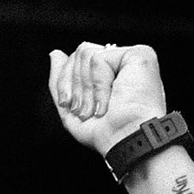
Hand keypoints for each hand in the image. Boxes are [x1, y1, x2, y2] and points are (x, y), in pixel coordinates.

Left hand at [47, 42, 168, 155]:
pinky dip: (98, 84)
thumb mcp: (71, 108)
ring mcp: (130, 57)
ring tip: (98, 108)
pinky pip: (98, 57)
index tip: (73, 108)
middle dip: (74, 86)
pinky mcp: (139, 54)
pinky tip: (110, 100)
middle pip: (78, 54)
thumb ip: (61, 79)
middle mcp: (120, 63)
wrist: (125, 140)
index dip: (66, 84)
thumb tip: (54, 53)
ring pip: (85, 53)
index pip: (75, 61)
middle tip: (86, 111)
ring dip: (86, 88)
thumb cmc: (105, 133)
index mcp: (107, 73)